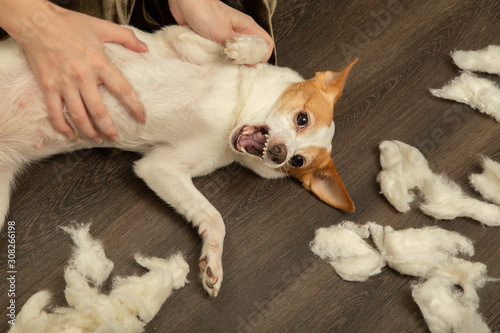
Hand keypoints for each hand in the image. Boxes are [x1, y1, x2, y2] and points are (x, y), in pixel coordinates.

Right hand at [2, 1, 147, 141]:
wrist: (36, 22)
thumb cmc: (70, 24)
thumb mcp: (102, 26)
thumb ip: (126, 37)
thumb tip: (144, 48)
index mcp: (100, 64)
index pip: (123, 90)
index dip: (135, 107)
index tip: (142, 119)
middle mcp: (83, 77)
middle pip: (99, 111)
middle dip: (109, 129)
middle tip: (115, 138)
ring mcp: (65, 83)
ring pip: (79, 115)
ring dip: (89, 131)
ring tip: (96, 139)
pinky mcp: (48, 86)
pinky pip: (55, 112)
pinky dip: (62, 126)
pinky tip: (70, 134)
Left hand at [168, 0, 273, 61]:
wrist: (185, 3)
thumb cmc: (205, 12)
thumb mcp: (224, 34)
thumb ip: (239, 50)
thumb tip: (252, 64)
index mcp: (247, 27)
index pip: (266, 43)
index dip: (263, 55)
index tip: (252, 64)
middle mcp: (240, 31)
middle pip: (252, 50)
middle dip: (246, 61)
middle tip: (237, 66)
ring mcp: (228, 35)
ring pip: (237, 52)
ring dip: (232, 60)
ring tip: (225, 63)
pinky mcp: (216, 38)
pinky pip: (223, 52)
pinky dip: (220, 57)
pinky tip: (215, 60)